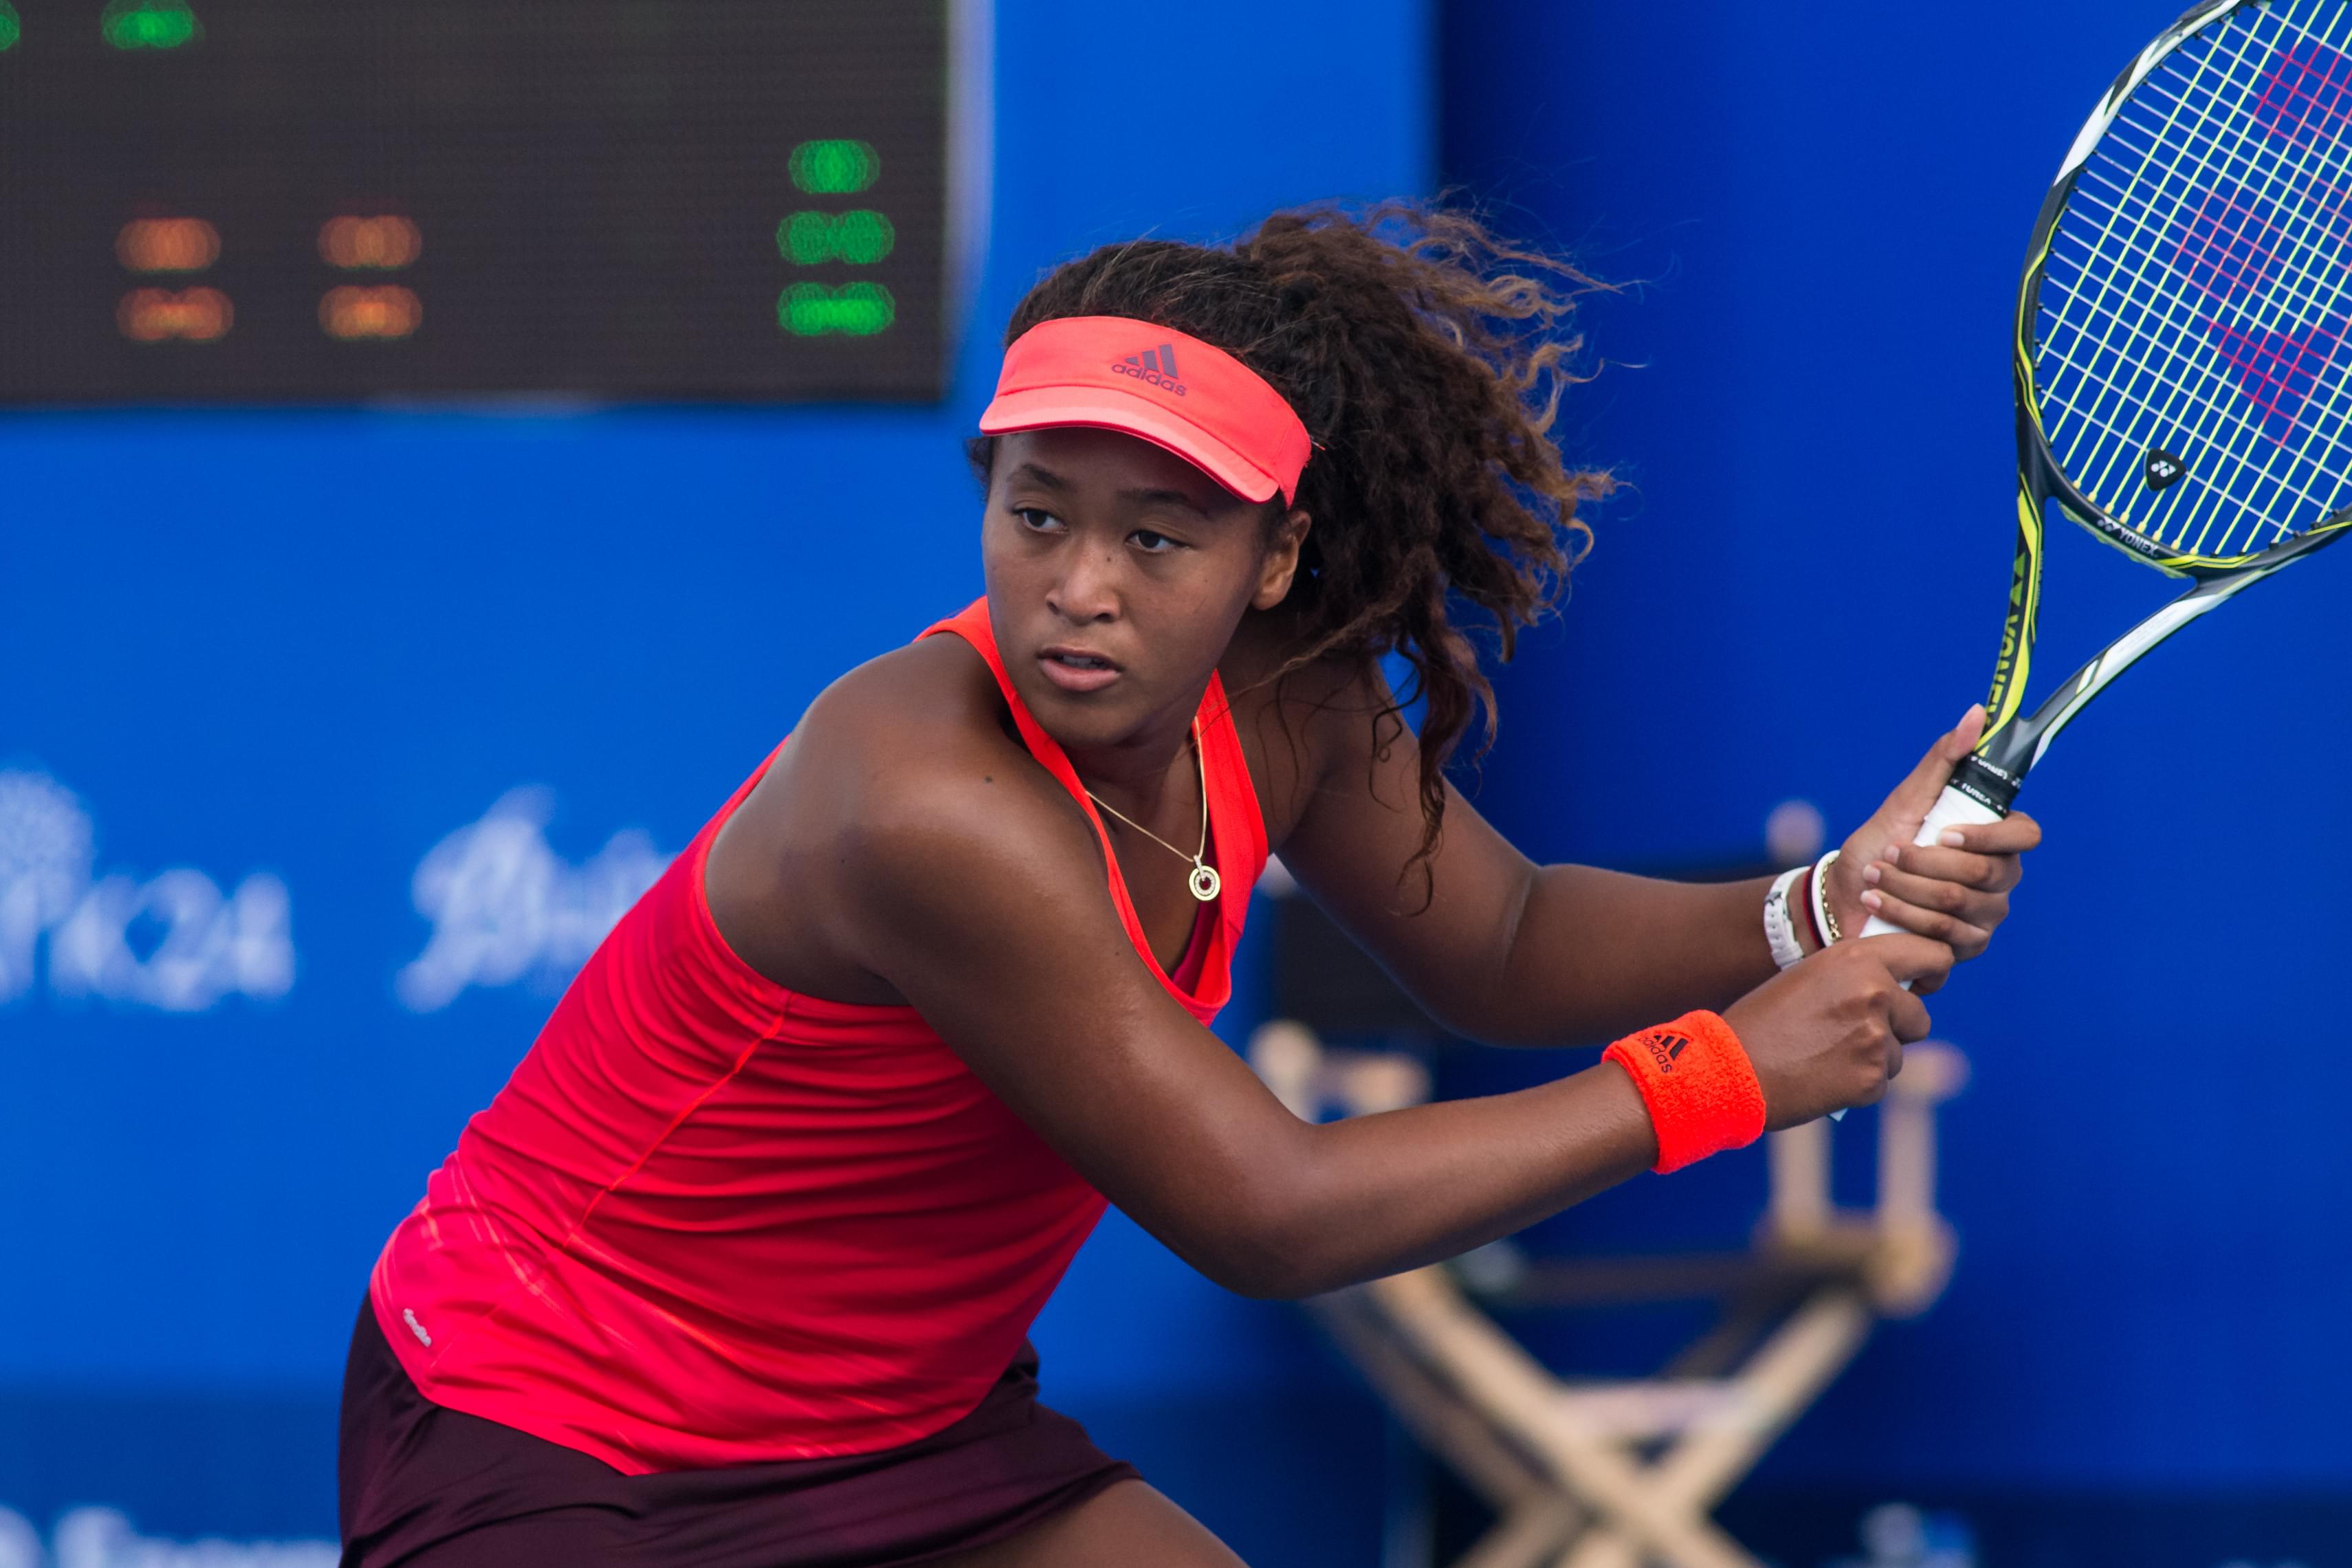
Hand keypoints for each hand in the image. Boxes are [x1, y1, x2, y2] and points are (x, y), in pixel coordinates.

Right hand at [1725, 934, 1942, 1126]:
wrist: (1730, 1068)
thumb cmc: (1762, 1021)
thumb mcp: (1809, 978)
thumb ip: (1855, 977)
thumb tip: (1896, 991)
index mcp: (1855, 958)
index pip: (1930, 954)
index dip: (1933, 972)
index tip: (1924, 986)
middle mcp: (1873, 991)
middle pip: (1919, 1016)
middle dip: (1897, 1029)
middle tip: (1854, 1036)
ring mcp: (1875, 1036)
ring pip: (1898, 1053)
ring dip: (1872, 1059)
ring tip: (1824, 1057)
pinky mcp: (1871, 1078)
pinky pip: (1880, 1082)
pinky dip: (1856, 1085)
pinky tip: (1820, 1077)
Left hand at [1824, 705, 2041, 990]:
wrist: (1844, 897)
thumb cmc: (1878, 845)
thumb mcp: (1905, 798)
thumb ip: (1943, 760)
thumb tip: (1977, 714)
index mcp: (1996, 842)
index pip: (2025, 836)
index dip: (1989, 836)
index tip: (1943, 832)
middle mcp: (2000, 880)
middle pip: (1983, 873)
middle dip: (1923, 862)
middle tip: (1888, 854)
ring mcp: (1986, 917)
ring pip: (1958, 904)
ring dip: (1905, 887)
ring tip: (1875, 877)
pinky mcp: (1965, 949)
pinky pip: (1944, 938)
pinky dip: (1902, 915)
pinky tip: (1878, 904)